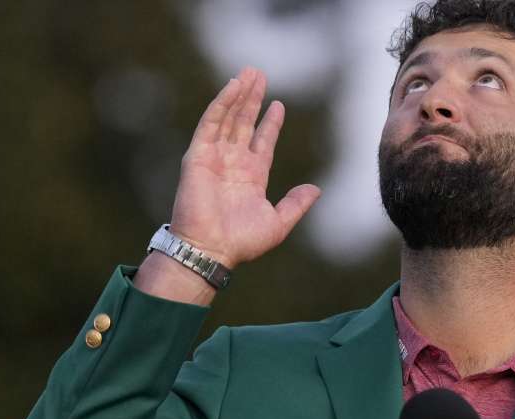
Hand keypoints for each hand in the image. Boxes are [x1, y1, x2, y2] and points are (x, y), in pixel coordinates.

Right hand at [169, 67, 320, 267]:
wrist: (212, 250)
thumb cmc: (242, 242)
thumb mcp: (279, 223)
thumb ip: (296, 204)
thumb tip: (316, 189)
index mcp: (251, 176)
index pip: (262, 141)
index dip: (270, 123)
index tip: (278, 105)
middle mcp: (232, 163)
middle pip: (244, 123)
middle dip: (253, 99)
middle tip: (260, 74)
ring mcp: (214, 157)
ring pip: (228, 117)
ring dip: (238, 94)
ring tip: (250, 73)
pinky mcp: (197, 155)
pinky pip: (210, 123)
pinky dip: (221, 103)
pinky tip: (233, 86)